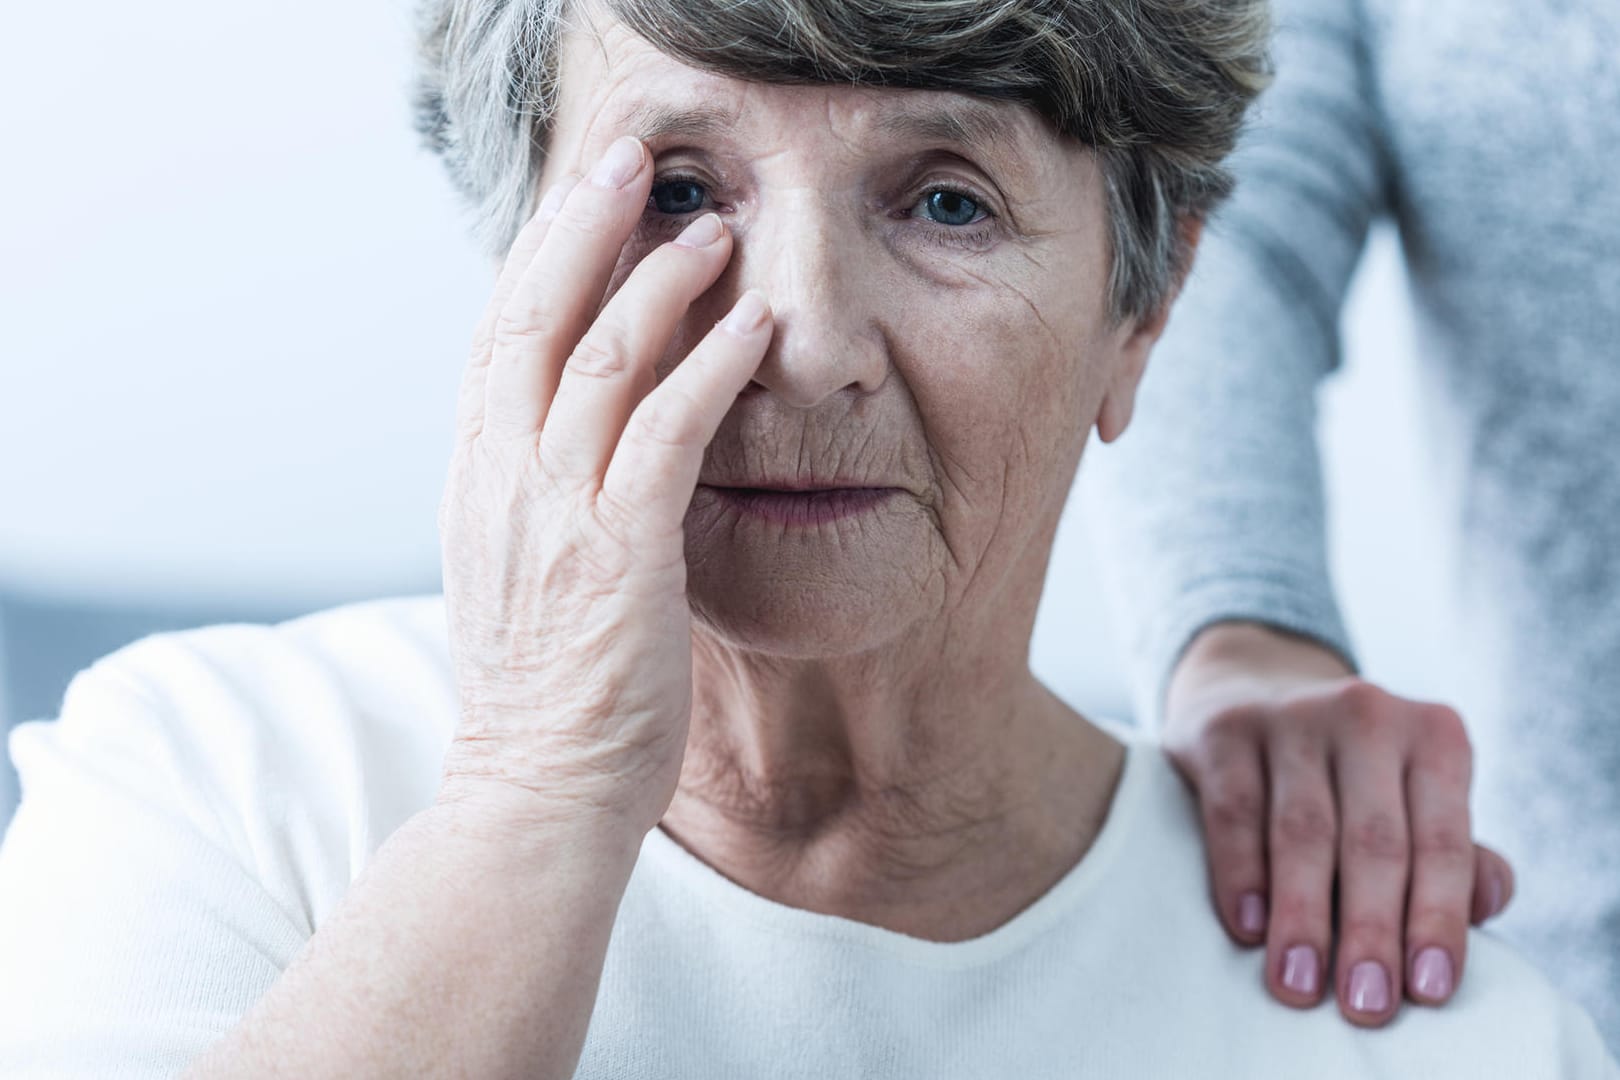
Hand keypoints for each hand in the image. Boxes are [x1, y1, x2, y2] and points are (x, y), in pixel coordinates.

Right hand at [436, 134, 773, 835]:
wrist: (535, 795)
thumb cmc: (544, 696)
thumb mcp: (515, 575)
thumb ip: (535, 496)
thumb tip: (571, 438)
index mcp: (477, 483)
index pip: (497, 339)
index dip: (539, 257)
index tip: (583, 201)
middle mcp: (502, 480)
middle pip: (533, 317)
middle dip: (582, 226)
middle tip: (631, 160)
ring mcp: (555, 512)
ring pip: (599, 357)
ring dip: (659, 281)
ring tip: (713, 228)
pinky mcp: (619, 551)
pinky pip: (666, 430)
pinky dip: (711, 367)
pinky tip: (753, 325)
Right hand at [1164, 621, 1514, 1027]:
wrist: (1257, 692)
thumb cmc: (1352, 777)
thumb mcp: (1413, 799)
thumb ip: (1456, 854)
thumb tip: (1488, 904)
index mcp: (1434, 736)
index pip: (1443, 840)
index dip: (1438, 918)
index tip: (1428, 990)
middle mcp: (1368, 714)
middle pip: (1374, 839)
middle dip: (1371, 931)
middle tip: (1366, 1004)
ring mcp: (1292, 716)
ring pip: (1302, 829)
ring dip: (1302, 915)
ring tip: (1299, 984)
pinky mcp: (1226, 728)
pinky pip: (1234, 809)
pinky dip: (1240, 872)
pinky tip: (1246, 926)